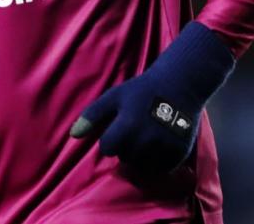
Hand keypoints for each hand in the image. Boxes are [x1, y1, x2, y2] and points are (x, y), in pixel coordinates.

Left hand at [70, 21, 234, 171]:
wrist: (180, 84)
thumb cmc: (142, 90)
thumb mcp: (114, 97)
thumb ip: (92, 116)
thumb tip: (73, 135)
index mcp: (127, 126)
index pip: (108, 148)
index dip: (110, 139)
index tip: (119, 127)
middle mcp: (145, 140)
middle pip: (125, 158)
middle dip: (126, 148)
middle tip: (136, 130)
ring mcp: (164, 148)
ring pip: (143, 167)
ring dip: (141, 157)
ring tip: (147, 138)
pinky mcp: (179, 153)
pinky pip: (162, 169)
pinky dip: (159, 161)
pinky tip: (160, 144)